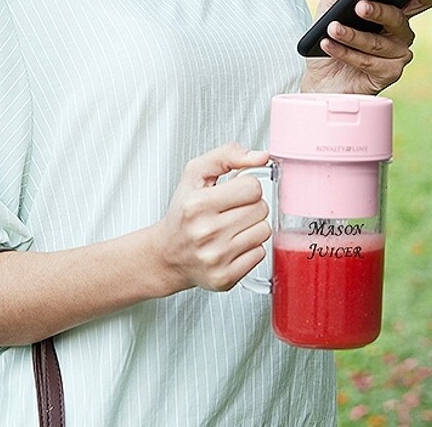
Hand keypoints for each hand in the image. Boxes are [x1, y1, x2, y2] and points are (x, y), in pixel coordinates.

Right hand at [152, 143, 270, 293]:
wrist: (167, 254)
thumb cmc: (183, 212)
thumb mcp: (196, 173)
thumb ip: (227, 155)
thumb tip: (261, 157)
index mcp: (197, 204)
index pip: (252, 187)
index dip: (246, 187)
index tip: (233, 192)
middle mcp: (205, 232)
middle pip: (261, 209)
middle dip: (250, 206)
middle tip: (231, 211)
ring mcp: (216, 258)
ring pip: (264, 232)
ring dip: (252, 227)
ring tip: (231, 228)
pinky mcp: (225, 278)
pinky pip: (260, 254)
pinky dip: (250, 248)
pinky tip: (232, 245)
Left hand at [301, 0, 431, 94]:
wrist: (321, 75)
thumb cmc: (329, 36)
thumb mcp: (330, 6)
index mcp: (394, 11)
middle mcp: (401, 32)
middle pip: (398, 19)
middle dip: (378, 11)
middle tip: (360, 6)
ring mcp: (398, 54)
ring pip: (377, 42)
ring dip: (351, 35)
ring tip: (331, 28)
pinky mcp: (390, 73)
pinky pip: (368, 62)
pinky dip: (345, 53)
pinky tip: (328, 45)